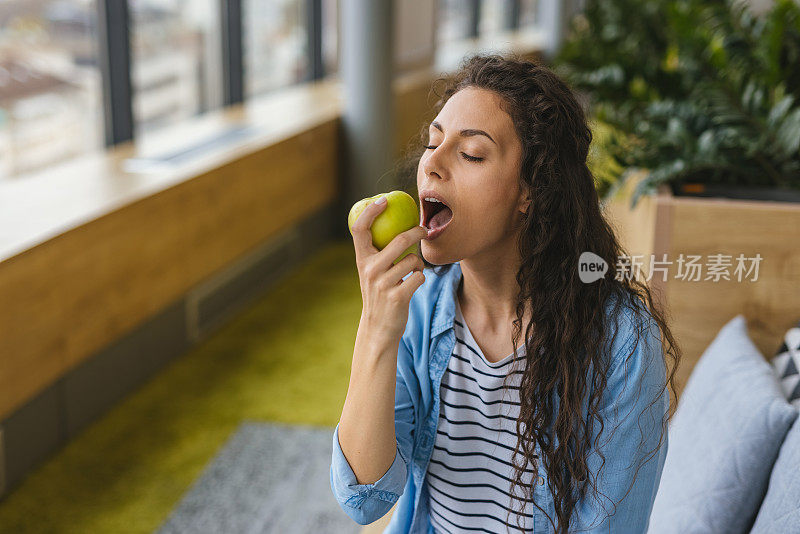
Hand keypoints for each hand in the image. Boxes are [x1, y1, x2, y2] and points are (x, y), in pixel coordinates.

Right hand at [351, 197, 429, 342]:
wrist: (378, 328)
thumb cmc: (380, 294)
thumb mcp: (373, 272)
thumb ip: (380, 253)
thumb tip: (399, 224)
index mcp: (362, 260)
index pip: (359, 229)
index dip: (370, 211)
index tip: (384, 200)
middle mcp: (369, 270)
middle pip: (399, 240)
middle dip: (417, 232)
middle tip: (424, 229)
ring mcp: (383, 284)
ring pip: (413, 260)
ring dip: (419, 264)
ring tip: (414, 271)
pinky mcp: (397, 297)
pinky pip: (419, 277)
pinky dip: (421, 278)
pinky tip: (414, 283)